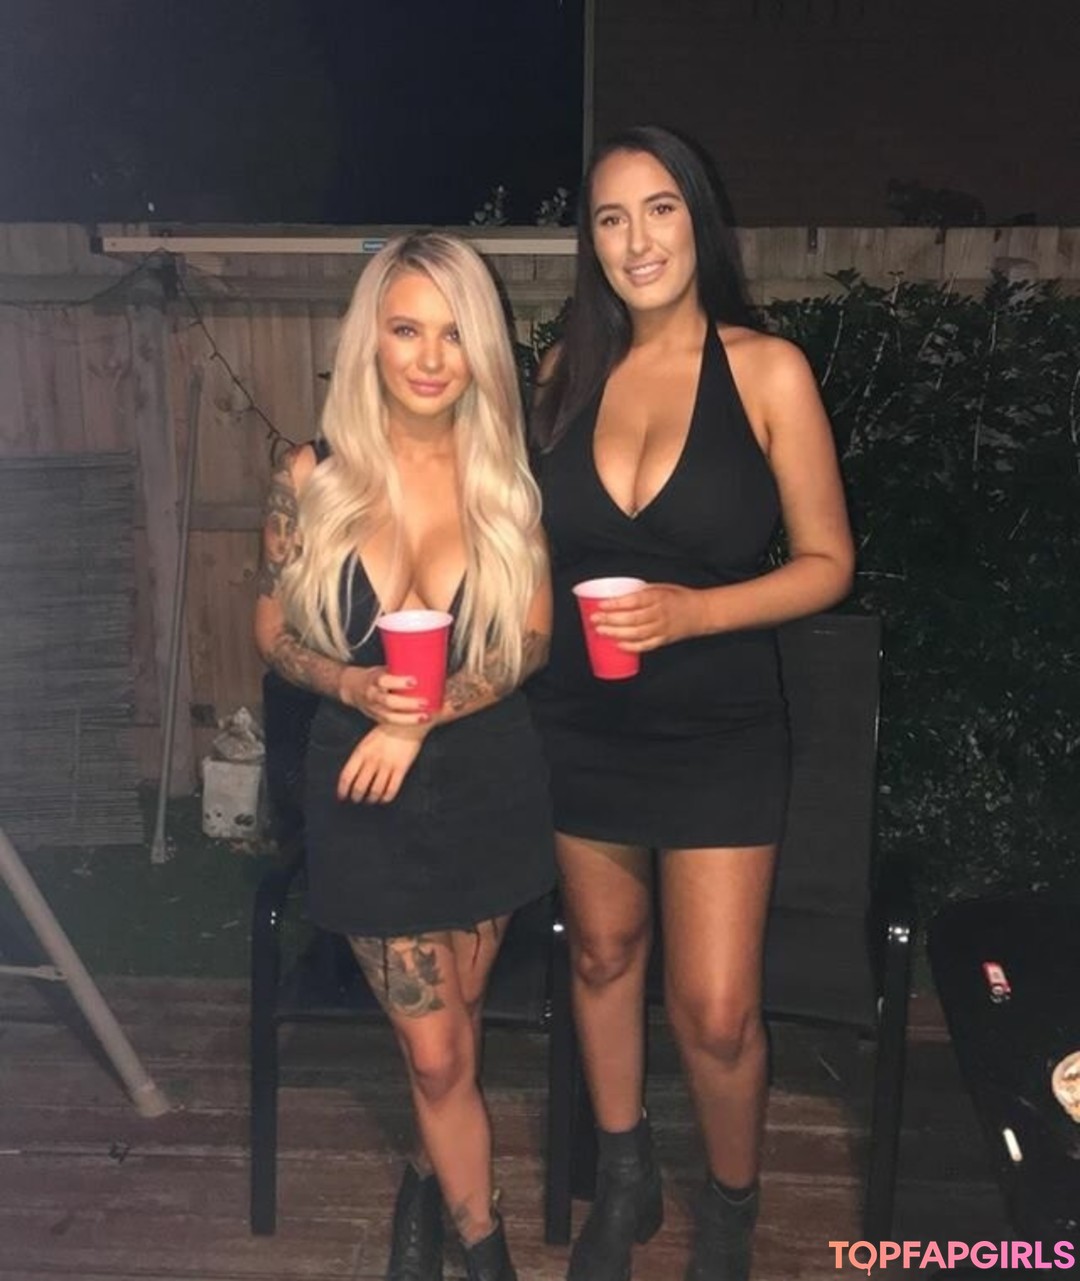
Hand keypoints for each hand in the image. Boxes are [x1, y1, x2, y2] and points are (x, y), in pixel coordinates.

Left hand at [337, 724, 424, 803]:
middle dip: (357, 797)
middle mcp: (373, 760)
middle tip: (357, 799)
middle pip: (360, 787)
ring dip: (371, 799)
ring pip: (375, 791)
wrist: (407, 724)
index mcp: (361, 752)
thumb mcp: (366, 742)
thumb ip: (359, 758)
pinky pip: (391, 790)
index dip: (343, 790)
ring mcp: (387, 765)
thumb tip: (351, 777)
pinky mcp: (401, 769)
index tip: (342, 796)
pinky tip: (384, 798)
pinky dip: (386, 798)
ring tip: (371, 800)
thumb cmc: (386, 732)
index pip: (347, 776)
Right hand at [338, 665, 429, 725]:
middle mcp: (372, 696)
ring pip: (391, 717)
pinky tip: (421, 719)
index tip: (414, 681)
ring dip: (410, 718)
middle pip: (389, 702)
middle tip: (425, 702)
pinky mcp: (378, 718)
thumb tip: (426, 661)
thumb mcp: (382, 669)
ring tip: (426, 715)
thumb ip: (399, 668)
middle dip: (408, 704)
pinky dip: (407, 722)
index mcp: (373, 680)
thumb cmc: (374, 676)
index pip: (383, 681)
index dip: (398, 682)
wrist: (353, 688)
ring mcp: (374, 709)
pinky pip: (392, 723)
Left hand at [592, 584, 707, 652]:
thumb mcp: (662, 587)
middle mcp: (660, 613)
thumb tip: (619, 596)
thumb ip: (642, 592)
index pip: (634, 601)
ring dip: (617, 633)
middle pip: (632, 619)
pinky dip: (632, 647)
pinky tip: (618, 645)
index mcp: (658, 597)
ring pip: (637, 633)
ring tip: (600, 632)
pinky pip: (646, 645)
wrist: (702, 612)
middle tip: (595, 619)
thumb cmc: (679, 597)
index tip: (600, 604)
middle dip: (611, 620)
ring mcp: (662, 628)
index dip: (616, 604)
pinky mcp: (664, 640)